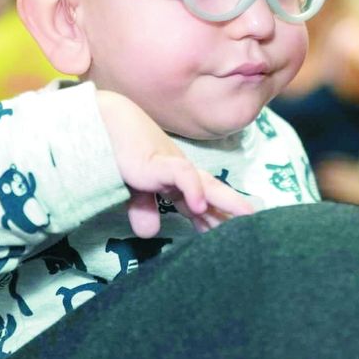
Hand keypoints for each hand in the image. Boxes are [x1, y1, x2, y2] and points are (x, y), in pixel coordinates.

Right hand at [96, 90, 255, 237]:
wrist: (102, 122)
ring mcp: (170, 165)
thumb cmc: (117, 150)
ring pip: (206, 183)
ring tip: (246, 215)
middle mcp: (179, 172)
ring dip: (226, 199)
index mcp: (174, 179)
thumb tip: (149, 233)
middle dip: (232, 210)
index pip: (200, 201)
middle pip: (213, 191)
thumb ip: (143, 208)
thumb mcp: (132, 187)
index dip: (215, 219)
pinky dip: (191, 188)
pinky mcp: (156, 163)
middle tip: (256, 225)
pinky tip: (199, 206)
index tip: (231, 236)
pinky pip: (180, 175)